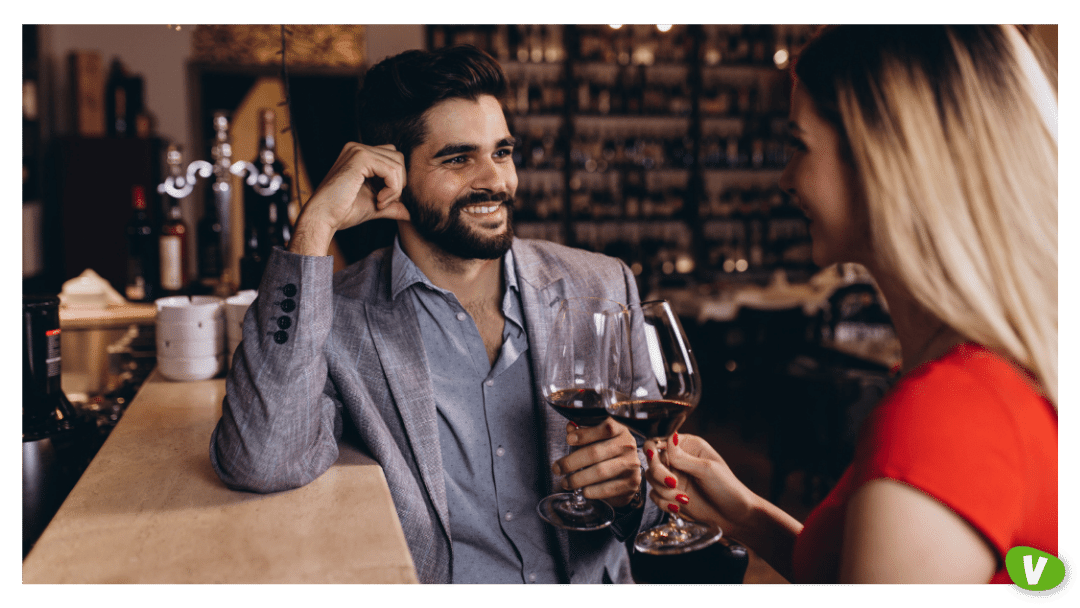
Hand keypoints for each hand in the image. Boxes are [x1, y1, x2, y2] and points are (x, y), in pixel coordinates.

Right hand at [290, 143, 410, 255]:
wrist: (324, 218)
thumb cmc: (343, 212)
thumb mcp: (375, 206)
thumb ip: (393, 205)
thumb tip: (412, 214)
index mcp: (359, 155)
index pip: (393, 159)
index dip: (395, 181)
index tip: (384, 201)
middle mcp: (357, 148)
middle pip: (398, 158)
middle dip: (398, 183)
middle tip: (384, 202)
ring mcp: (358, 150)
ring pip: (397, 164)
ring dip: (395, 188)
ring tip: (380, 203)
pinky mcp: (360, 157)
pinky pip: (391, 170)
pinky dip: (392, 188)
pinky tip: (378, 200)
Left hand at [552, 418, 640, 508]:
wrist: (628, 474)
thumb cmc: (609, 453)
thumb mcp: (599, 439)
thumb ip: (584, 433)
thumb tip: (570, 428)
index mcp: (620, 430)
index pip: (605, 428)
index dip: (585, 434)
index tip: (568, 439)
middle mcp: (628, 446)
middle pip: (596, 452)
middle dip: (572, 461)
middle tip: (557, 468)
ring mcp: (631, 464)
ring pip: (600, 471)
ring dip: (578, 479)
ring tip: (566, 482)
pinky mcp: (631, 483)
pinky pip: (608, 488)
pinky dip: (593, 491)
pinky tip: (583, 491)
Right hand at [643, 433, 758, 535]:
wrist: (735, 516)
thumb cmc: (727, 488)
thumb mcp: (707, 469)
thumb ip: (683, 457)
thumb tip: (667, 439)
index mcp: (689, 446)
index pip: (661, 440)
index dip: (654, 450)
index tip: (655, 459)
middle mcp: (679, 459)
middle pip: (652, 460)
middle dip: (659, 473)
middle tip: (672, 483)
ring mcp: (674, 477)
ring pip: (651, 479)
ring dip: (664, 491)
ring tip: (683, 499)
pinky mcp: (671, 494)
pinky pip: (655, 496)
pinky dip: (663, 502)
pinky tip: (678, 506)